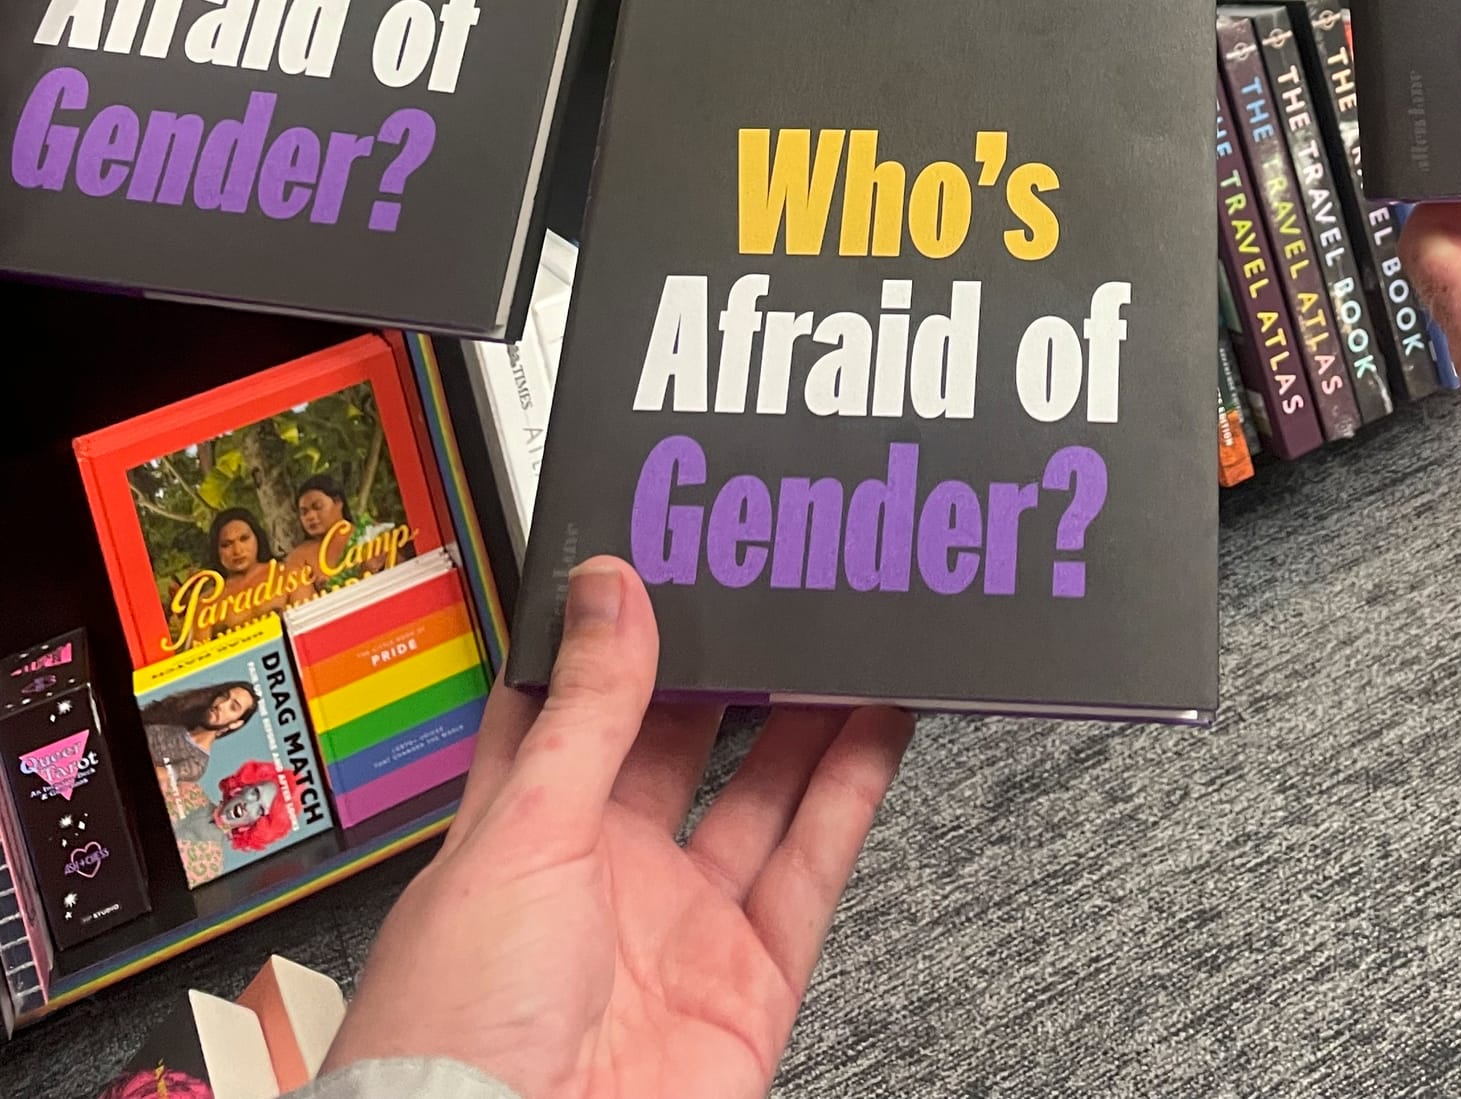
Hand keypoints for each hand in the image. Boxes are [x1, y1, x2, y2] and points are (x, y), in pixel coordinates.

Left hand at [328, 559, 912, 1098]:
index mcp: (522, 833)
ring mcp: (680, 929)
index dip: (617, 630)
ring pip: (760, 796)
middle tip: (774, 581)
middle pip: (681, 742)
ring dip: (805, 715)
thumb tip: (607, 586)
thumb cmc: (457, 1031)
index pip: (573, 705)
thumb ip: (586, 709)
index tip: (667, 553)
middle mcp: (604, 875)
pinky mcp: (749, 985)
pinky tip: (880, 724)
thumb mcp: (521, 836)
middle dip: (725, 664)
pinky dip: (852, 793)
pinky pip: (812, 869)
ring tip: (846, 632)